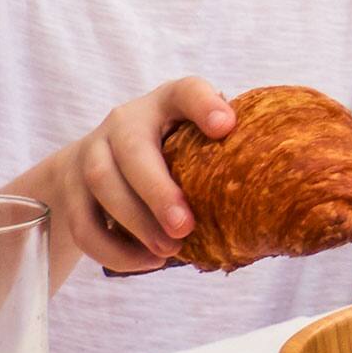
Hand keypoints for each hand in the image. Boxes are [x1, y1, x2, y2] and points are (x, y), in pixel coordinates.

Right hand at [39, 76, 231, 272]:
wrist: (88, 164)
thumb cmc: (164, 153)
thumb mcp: (188, 140)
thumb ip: (221, 153)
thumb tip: (282, 190)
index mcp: (165, 104)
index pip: (185, 91)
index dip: (204, 105)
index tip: (227, 126)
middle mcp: (124, 121)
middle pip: (132, 150)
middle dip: (158, 190)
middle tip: (186, 226)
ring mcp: (90, 153)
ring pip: (103, 185)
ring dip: (137, 223)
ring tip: (169, 251)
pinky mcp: (70, 190)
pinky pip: (85, 224)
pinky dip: (115, 249)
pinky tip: (147, 261)